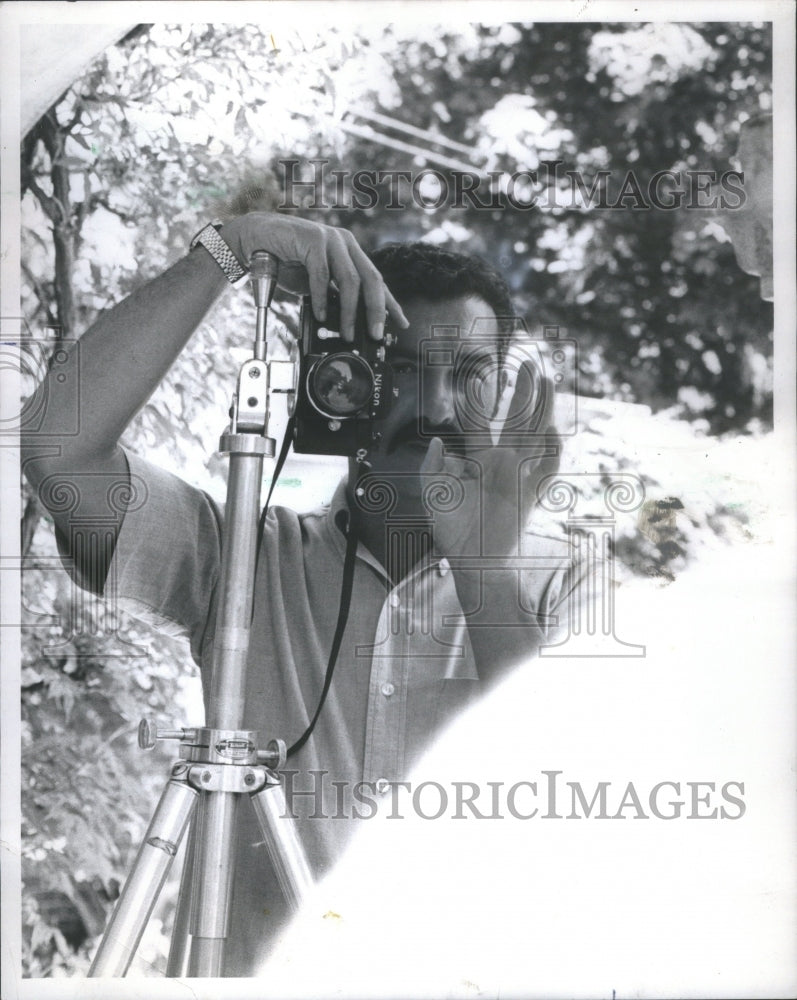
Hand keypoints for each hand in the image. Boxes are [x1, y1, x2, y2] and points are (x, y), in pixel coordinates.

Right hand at [222, 213, 408, 340]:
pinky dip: (323, 298)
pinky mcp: (312, 239)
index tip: (401, 323)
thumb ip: (334, 298)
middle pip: (372, 279)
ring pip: (350, 280)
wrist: (254, 241)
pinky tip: (322, 315)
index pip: (376, 281)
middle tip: (376, 335)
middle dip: (376, 311)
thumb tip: (351, 324)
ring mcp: (330, 239)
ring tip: (348, 333)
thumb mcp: (316, 286)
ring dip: (350, 311)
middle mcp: (345, 244)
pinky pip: (323, 274)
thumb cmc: (285, 263)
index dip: (390, 303)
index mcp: (350, 253)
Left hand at [420, 375, 560, 560]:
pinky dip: (551, 450)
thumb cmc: (453, 532)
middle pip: (516, 420)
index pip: (481, 425)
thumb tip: (439, 441)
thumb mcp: (434, 496)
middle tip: (530, 364)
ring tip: (547, 381)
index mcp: (478, 461)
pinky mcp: (530, 495)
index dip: (479, 403)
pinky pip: (547, 469)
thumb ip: (433, 468)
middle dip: (523, 392)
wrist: (474, 562)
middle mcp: (502, 464)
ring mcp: (519, 477)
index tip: (479, 379)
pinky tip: (550, 429)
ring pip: (535, 435)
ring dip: (542, 408)